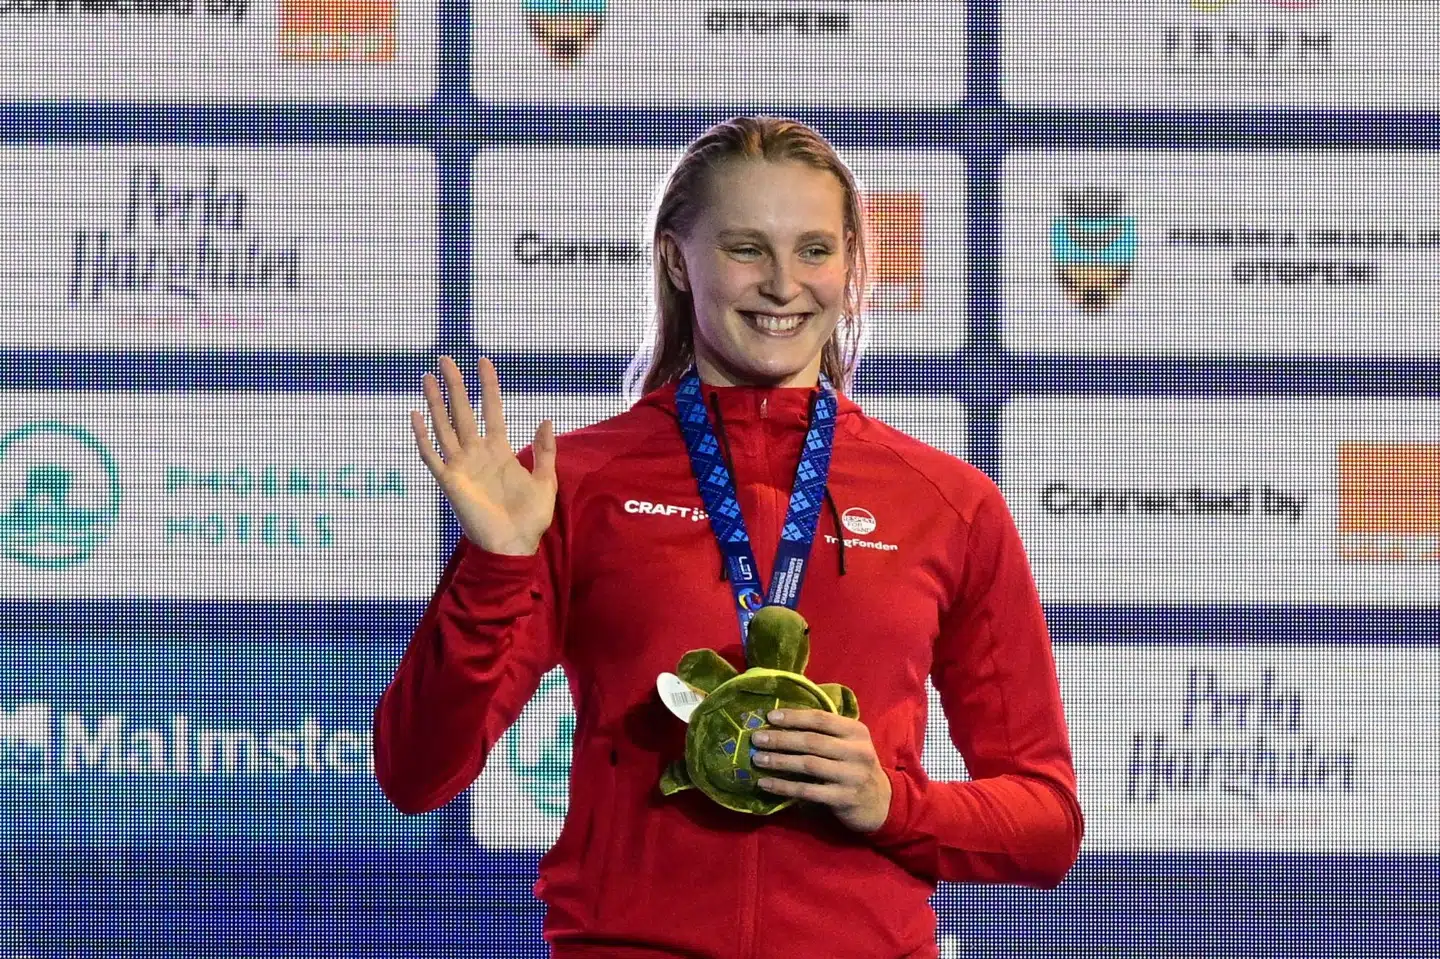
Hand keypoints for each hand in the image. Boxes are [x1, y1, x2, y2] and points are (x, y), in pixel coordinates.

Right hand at [410, 355, 557, 555]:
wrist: (514, 545)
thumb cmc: (530, 518)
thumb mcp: (546, 480)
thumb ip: (546, 451)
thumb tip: (546, 420)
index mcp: (500, 451)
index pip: (491, 410)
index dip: (487, 386)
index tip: (484, 362)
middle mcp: (477, 454)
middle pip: (463, 412)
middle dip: (455, 385)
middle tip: (445, 358)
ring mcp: (461, 466)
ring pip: (444, 427)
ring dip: (435, 403)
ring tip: (428, 377)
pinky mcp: (449, 482)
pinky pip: (431, 456)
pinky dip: (422, 436)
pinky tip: (415, 415)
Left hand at [752, 709, 892, 833]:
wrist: (881, 803)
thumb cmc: (855, 767)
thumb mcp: (849, 744)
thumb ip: (825, 733)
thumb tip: (781, 722)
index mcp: (856, 731)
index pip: (821, 719)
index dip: (794, 717)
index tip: (769, 717)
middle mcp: (857, 751)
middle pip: (812, 741)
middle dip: (781, 739)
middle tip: (757, 738)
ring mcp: (852, 775)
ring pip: (808, 765)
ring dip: (779, 761)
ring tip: (757, 759)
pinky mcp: (844, 798)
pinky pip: (808, 790)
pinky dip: (784, 787)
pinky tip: (766, 784)